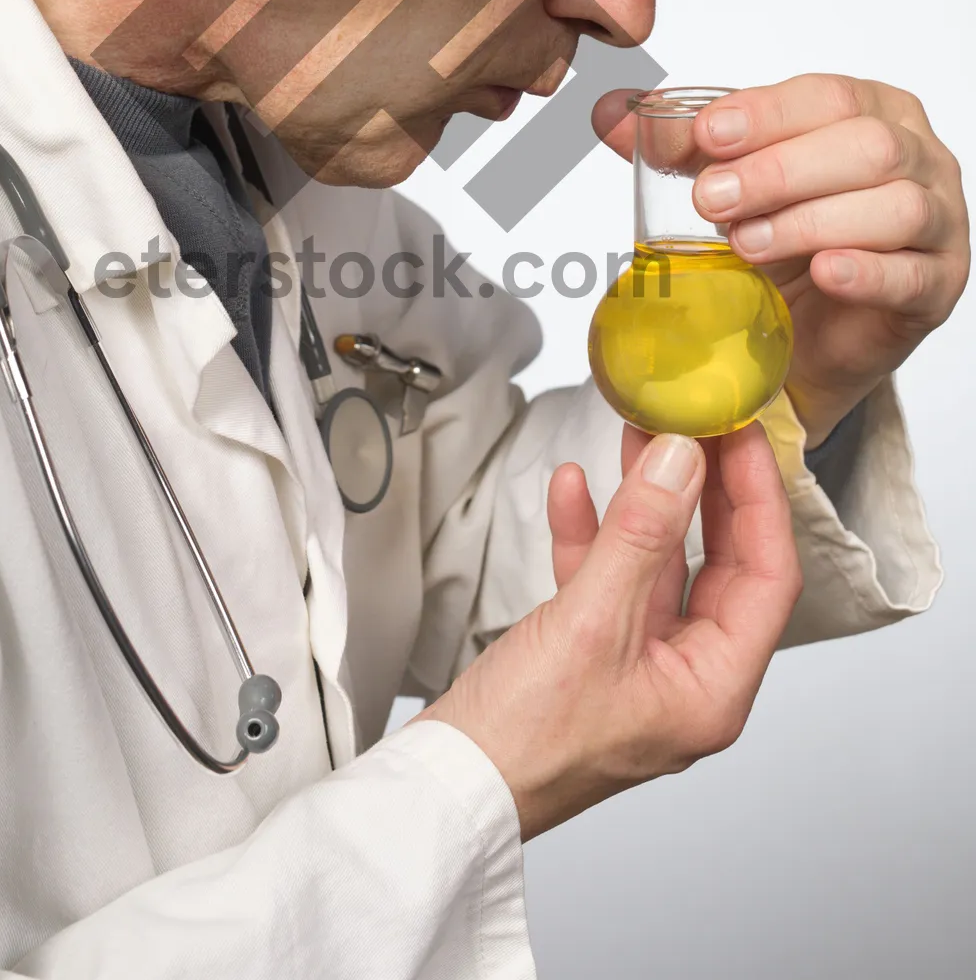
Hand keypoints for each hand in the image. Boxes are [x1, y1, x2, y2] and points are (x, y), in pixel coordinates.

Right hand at [414, 421, 801, 840]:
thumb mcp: (591, 622)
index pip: (767, 577)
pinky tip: (572, 490)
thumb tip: (682, 461)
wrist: (449, 788)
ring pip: (659, 566)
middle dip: (703, 492)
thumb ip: (640, 534)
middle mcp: (684, 682)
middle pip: (718, 567)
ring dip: (645, 503)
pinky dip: (591, 533)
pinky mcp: (588, 658)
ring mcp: (636, 669)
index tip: (741, 437)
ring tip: (636, 438)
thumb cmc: (524, 742)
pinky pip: (606, 582)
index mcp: (712, 691)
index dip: (759, 500)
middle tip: (696, 427)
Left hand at [594, 75, 970, 446]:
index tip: (705, 136)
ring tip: (745, 245)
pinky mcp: (939, 285)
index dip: (764, 113)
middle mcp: (917, 155)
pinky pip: (914, 274)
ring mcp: (939, 220)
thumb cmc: (780, 237)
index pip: (825, 95)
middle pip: (864, 145)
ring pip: (894, 205)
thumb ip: (675, 145)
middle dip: (779, 170)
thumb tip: (608, 111)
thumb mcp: (726, 181)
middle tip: (709, 201)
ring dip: (810, 220)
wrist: (805, 331)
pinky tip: (822, 272)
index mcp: (869, 109)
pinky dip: (866, 270)